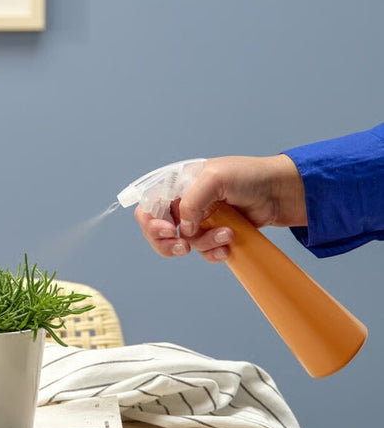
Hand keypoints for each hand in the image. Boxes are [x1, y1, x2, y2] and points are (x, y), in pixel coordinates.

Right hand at [134, 154, 306, 262]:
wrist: (279, 193)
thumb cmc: (249, 176)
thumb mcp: (215, 178)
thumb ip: (191, 201)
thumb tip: (184, 229)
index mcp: (177, 185)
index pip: (148, 206)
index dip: (152, 222)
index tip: (171, 231)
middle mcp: (183, 203)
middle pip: (156, 231)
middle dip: (168, 243)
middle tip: (185, 247)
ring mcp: (198, 221)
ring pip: (182, 244)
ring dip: (203, 244)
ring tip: (226, 235)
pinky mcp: (212, 234)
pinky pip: (202, 252)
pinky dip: (213, 252)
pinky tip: (228, 245)